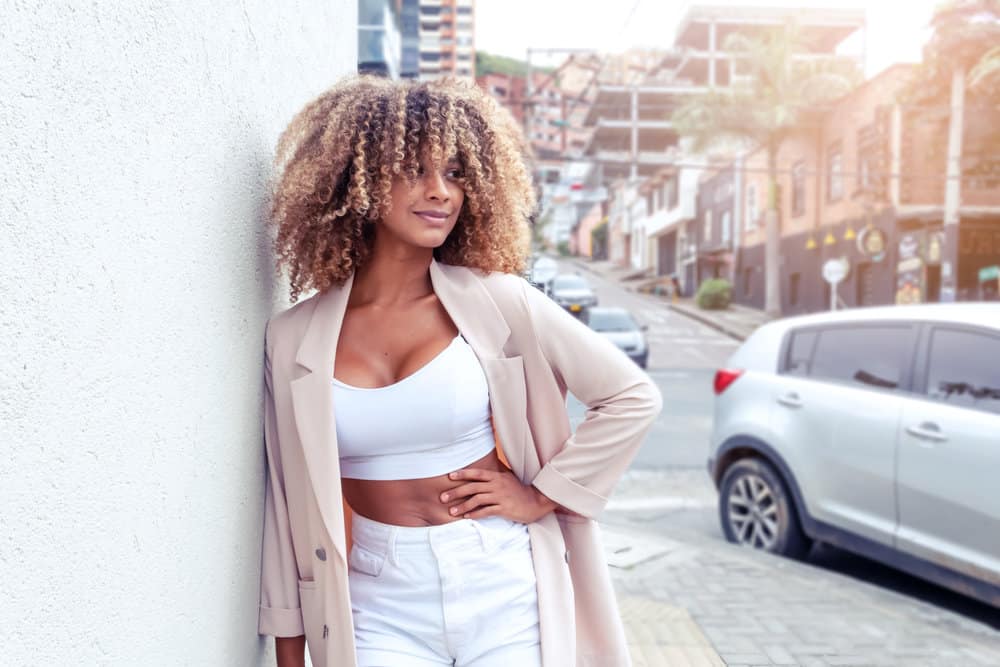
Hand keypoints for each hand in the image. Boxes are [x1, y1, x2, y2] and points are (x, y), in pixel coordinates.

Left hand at [440, 468, 557, 522]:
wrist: (536, 501)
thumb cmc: (520, 490)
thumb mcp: (508, 478)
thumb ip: (495, 476)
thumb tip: (482, 474)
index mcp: (497, 477)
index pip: (476, 474)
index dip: (462, 474)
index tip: (449, 476)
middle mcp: (497, 485)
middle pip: (472, 487)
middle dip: (456, 492)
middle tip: (442, 497)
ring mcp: (500, 497)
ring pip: (477, 500)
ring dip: (462, 506)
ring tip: (451, 511)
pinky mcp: (504, 509)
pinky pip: (486, 511)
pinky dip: (475, 514)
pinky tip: (466, 517)